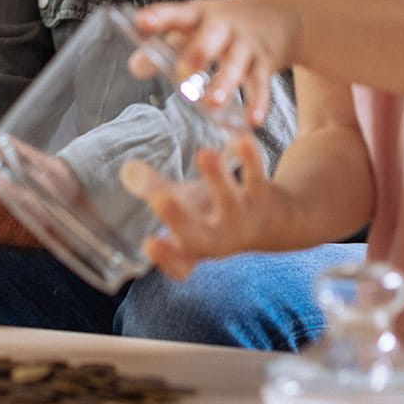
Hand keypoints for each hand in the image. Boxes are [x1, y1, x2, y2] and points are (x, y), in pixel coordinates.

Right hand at [119, 130, 284, 280]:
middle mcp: (219, 239)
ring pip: (229, 202)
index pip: (178, 264)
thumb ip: (153, 189)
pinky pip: (257, 178)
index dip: (165, 257)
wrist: (276, 223)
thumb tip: (128, 168)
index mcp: (195, 247)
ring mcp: (242, 220)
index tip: (149, 242)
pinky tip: (241, 139)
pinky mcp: (263, 197)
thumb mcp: (185, 206)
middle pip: (198, 238)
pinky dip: (250, 159)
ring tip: (205, 153)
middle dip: (178, 218)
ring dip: (217, 178)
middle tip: (160, 198)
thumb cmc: (215, 214)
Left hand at [130, 0, 301, 125]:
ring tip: (212, 104)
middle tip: (183, 71)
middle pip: (211, 35)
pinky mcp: (264, 63)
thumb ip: (164, 46)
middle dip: (198, 52)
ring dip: (225, 83)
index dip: (160, 17)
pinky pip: (261, 84)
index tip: (143, 22)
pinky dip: (258, 103)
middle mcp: (224, 27)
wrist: (281, 17)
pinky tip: (252, 120)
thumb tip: (136, 67)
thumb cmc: (224, 25)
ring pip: (236, 63)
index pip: (177, 14)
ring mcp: (246, 44)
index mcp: (200, 15)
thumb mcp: (195, 27)